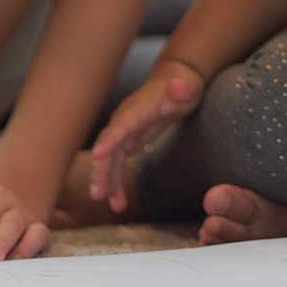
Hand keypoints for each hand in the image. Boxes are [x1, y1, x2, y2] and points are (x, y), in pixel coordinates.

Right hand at [86, 59, 204, 212]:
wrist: (176, 80)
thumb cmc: (183, 83)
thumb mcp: (188, 86)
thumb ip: (182, 88)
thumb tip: (179, 84)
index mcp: (138, 108)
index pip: (121, 124)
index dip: (110, 138)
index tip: (98, 155)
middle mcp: (125, 120)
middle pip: (109, 146)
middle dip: (102, 170)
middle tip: (99, 195)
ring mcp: (125, 130)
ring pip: (111, 159)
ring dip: (110, 182)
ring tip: (115, 207)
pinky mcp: (128, 139)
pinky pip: (117, 162)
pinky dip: (116, 180)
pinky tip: (118, 201)